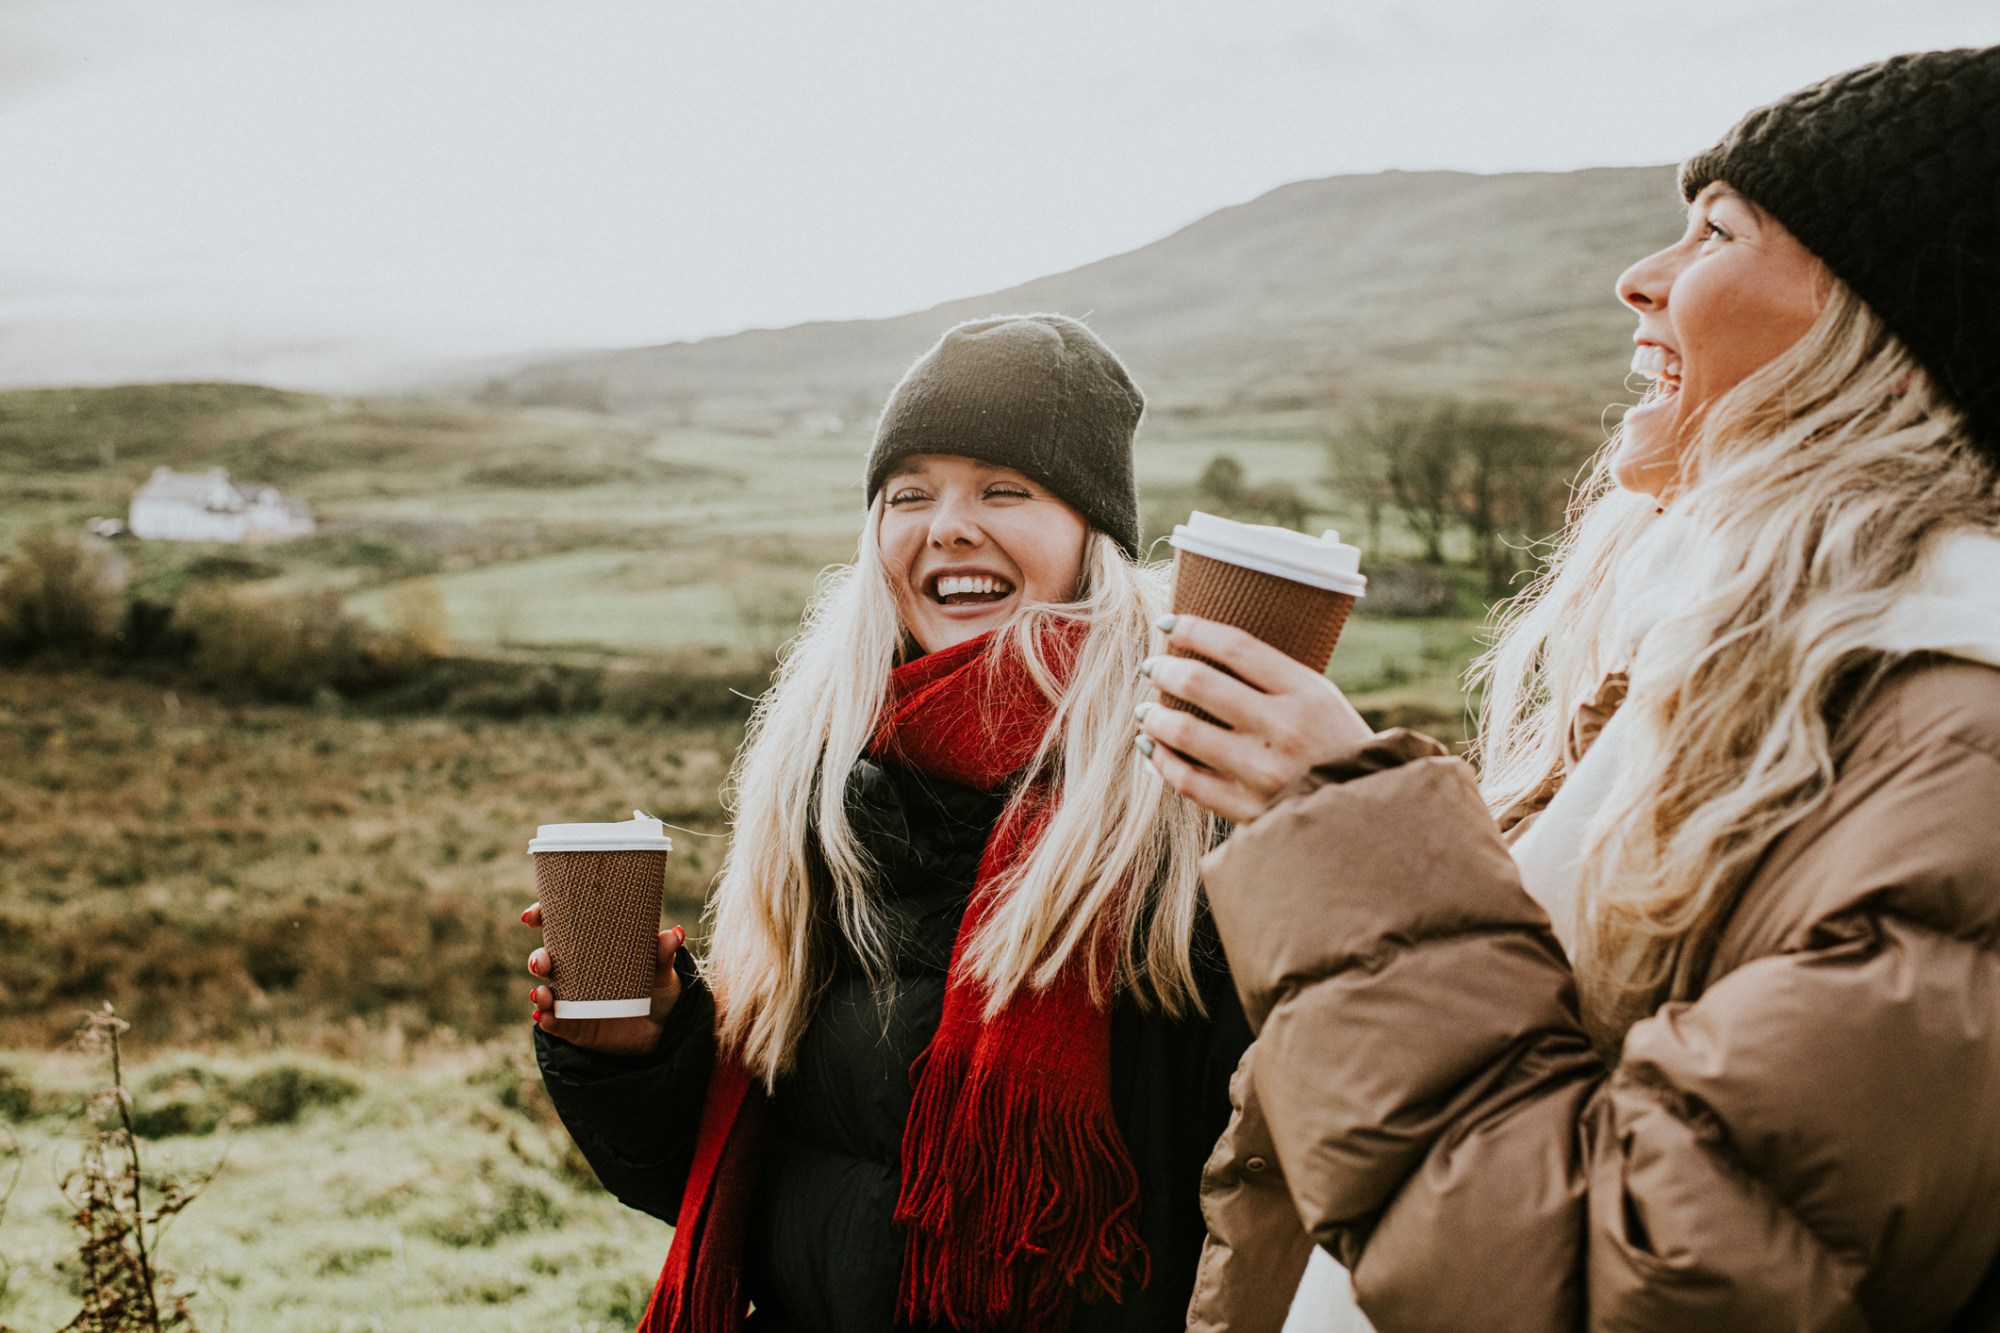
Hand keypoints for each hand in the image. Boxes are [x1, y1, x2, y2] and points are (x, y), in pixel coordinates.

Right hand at [522, 901, 686, 1056]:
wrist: (663, 1030)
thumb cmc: (658, 990)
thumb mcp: (662, 971)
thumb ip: (663, 954)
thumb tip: (674, 933)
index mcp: (591, 949)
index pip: (559, 929)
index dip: (541, 918)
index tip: (531, 916)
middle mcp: (575, 973)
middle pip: (545, 960)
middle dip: (537, 959)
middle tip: (542, 962)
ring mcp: (571, 1000)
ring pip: (544, 992)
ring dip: (538, 991)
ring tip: (543, 994)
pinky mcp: (574, 1026)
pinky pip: (554, 1023)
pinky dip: (547, 1020)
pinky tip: (547, 1017)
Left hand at [1136, 614, 1373, 823]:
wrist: (1366, 815)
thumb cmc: (1337, 747)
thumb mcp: (1321, 699)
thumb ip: (1272, 678)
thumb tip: (1204, 654)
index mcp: (1306, 693)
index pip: (1236, 647)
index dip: (1192, 629)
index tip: (1167, 624)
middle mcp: (1283, 730)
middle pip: (1201, 684)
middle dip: (1165, 670)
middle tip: (1152, 668)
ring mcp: (1263, 772)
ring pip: (1184, 732)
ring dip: (1154, 717)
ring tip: (1146, 711)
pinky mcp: (1248, 810)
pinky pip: (1187, 781)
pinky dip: (1162, 760)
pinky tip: (1152, 748)